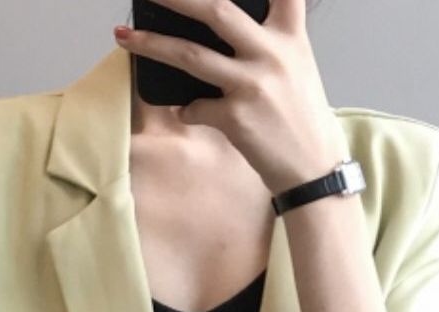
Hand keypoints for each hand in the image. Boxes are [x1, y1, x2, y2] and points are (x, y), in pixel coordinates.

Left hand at [113, 0, 349, 194]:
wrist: (314, 169)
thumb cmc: (301, 118)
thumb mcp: (297, 66)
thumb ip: (269, 41)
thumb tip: (220, 27)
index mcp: (290, 36)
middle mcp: (272, 53)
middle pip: (216, 10)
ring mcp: (252, 84)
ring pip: (190, 54)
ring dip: (151, 44)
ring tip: (124, 36)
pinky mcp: (236, 117)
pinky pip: (195, 108)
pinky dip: (186, 110)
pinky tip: (187, 112)